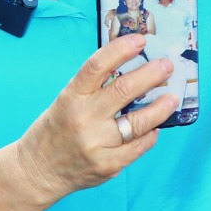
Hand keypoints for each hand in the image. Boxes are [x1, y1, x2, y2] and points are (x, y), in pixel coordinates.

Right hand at [13, 34, 177, 200]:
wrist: (38, 170)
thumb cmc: (55, 130)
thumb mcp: (66, 101)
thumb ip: (93, 88)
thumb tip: (131, 70)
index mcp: (71, 96)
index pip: (97, 66)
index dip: (121, 49)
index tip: (140, 40)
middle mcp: (83, 118)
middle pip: (123, 90)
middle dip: (151, 75)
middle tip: (167, 66)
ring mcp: (96, 143)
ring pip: (138, 122)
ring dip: (160, 108)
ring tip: (172, 98)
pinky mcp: (107, 165)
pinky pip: (138, 147)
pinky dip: (150, 135)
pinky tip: (156, 127)